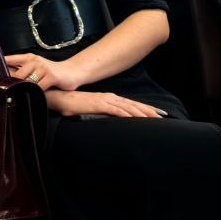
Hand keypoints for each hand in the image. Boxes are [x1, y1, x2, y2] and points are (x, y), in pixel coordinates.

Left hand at [0, 53, 81, 90]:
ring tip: (16, 96)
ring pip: (26, 80)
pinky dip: (34, 92)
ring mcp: (43, 67)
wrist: (73, 72)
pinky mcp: (51, 76)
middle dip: (10, 83)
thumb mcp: (37, 69)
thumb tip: (8, 81)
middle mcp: (34, 60)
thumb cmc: (52, 73)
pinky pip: (39, 87)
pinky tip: (32, 96)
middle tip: (2, 92)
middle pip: (16, 73)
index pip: (9, 59)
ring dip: (22, 89)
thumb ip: (24, 72)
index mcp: (29, 58)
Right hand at [44, 89, 165, 117]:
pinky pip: (116, 110)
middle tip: (163, 116)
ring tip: (154, 118)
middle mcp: (109, 97)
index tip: (156, 113)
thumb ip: (98, 114)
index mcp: (107, 99)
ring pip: (127, 107)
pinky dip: (127, 114)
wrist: (58, 98)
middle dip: (148, 110)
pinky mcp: (98, 104)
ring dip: (141, 112)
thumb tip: (106, 122)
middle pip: (132, 104)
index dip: (143, 108)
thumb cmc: (71, 105)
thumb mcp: (88, 110)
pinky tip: (135, 118)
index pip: (129, 104)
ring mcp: (104, 100)